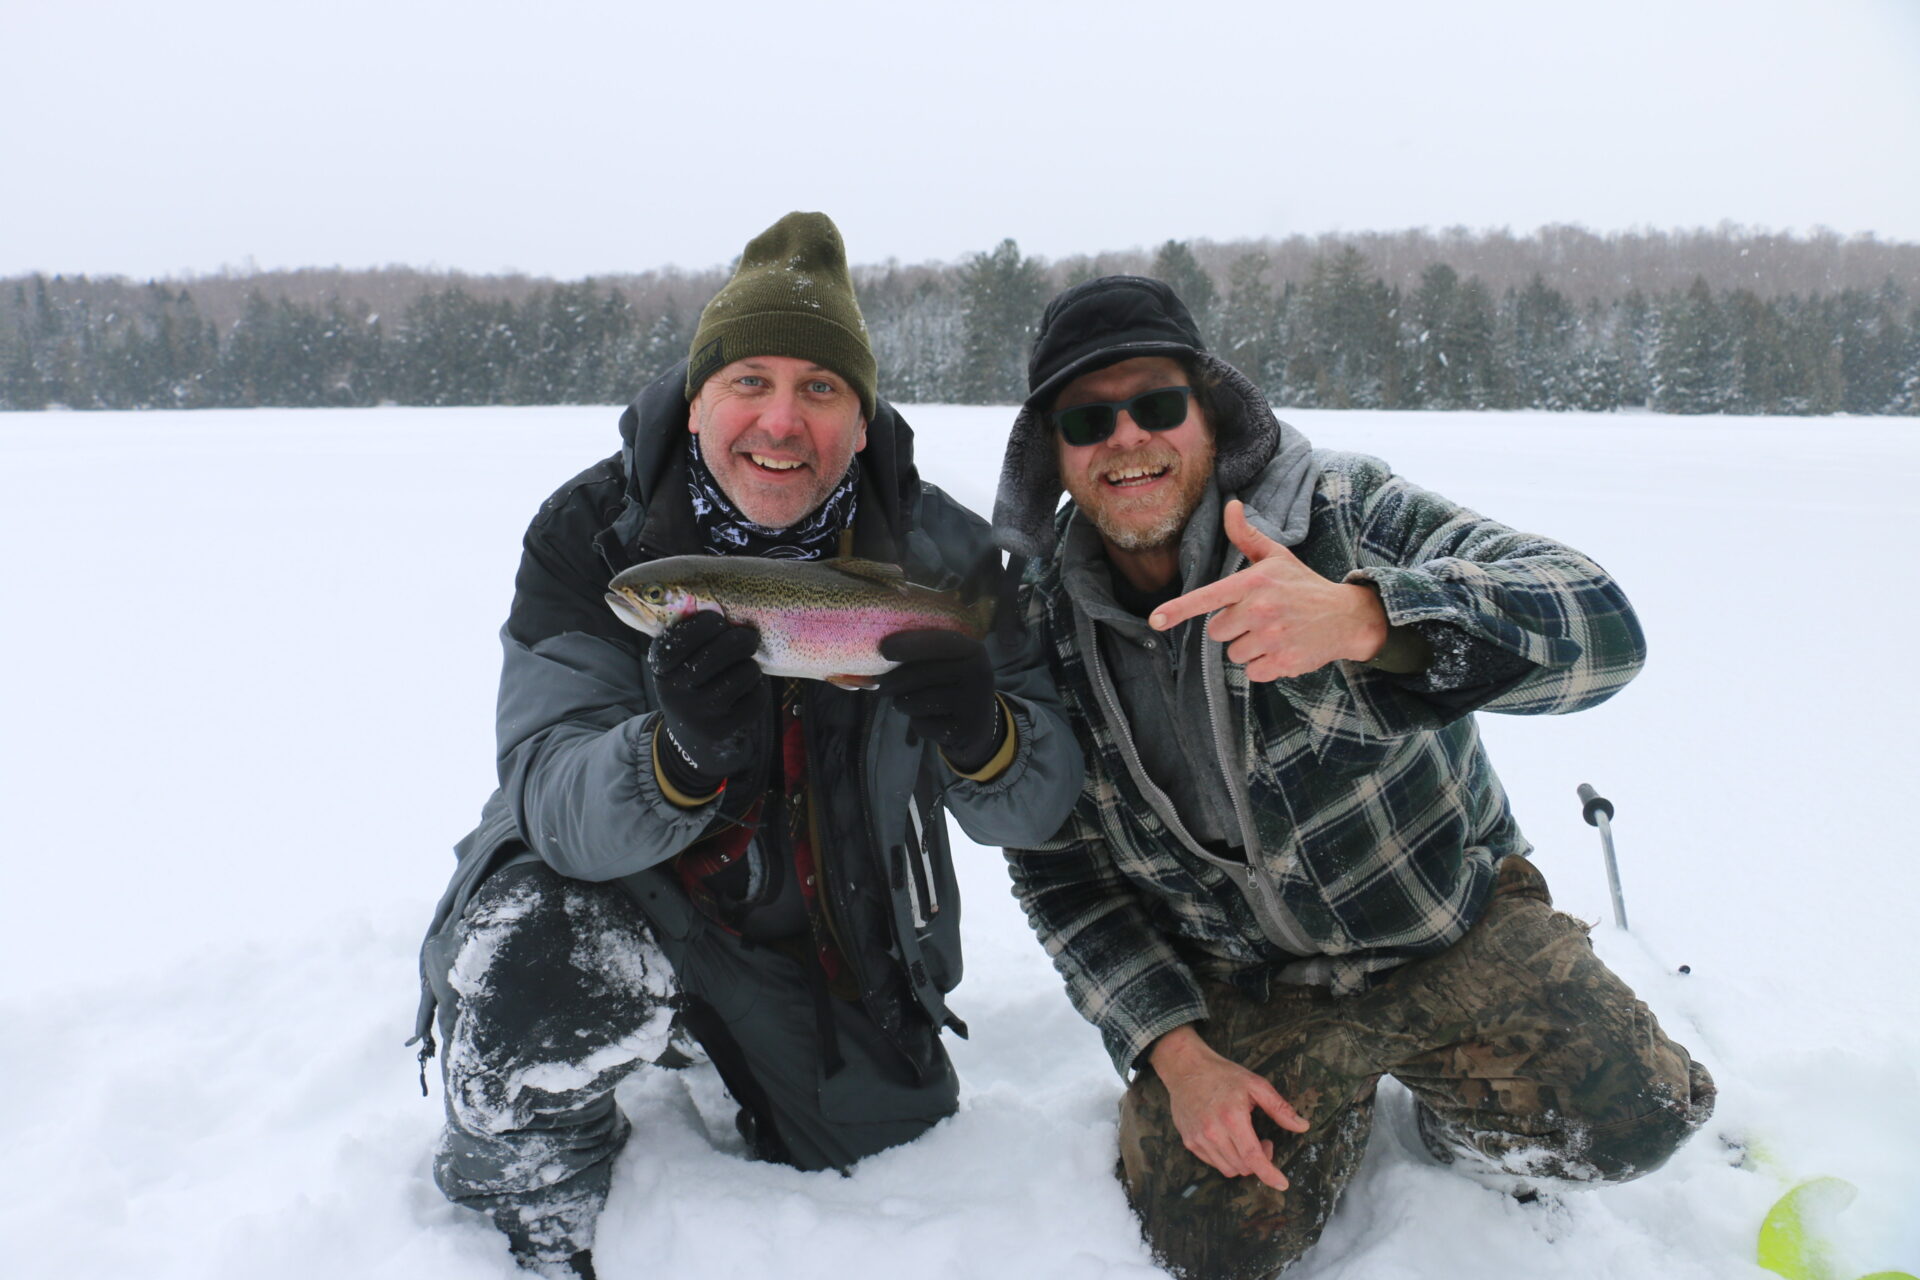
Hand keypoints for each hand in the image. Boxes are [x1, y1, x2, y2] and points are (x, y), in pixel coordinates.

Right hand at [647, 610, 770, 787]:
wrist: (690, 736)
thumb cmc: (689, 682)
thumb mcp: (677, 660)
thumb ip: (689, 633)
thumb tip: (719, 605)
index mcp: (661, 666)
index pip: (685, 635)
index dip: (709, 622)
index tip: (719, 621)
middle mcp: (675, 690)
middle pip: (723, 650)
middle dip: (742, 639)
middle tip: (749, 638)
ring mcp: (699, 712)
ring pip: (745, 672)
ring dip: (751, 666)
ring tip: (744, 668)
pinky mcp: (722, 729)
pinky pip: (756, 696)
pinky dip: (758, 689)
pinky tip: (746, 690)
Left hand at [875, 629, 1003, 772]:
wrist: (978, 727)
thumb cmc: (951, 686)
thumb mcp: (948, 664)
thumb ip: (923, 654)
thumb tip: (881, 651)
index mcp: (974, 651)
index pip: (941, 644)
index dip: (910, 645)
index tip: (884, 648)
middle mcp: (979, 675)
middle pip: (920, 675)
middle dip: (893, 681)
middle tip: (880, 686)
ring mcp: (974, 705)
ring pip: (915, 701)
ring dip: (904, 703)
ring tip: (913, 702)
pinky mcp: (963, 731)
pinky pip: (922, 725)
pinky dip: (918, 724)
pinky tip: (931, 720)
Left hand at [1149, 499, 1388, 680]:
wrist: (1346, 617)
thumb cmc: (1304, 586)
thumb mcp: (1277, 557)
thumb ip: (1247, 536)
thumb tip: (1230, 505)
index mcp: (1254, 582)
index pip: (1208, 597)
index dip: (1178, 609)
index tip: (1156, 620)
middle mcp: (1260, 610)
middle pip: (1216, 631)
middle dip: (1233, 627)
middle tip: (1260, 617)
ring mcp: (1271, 638)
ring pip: (1233, 653)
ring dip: (1249, 647)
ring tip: (1274, 633)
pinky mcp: (1282, 663)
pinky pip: (1252, 671)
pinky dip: (1264, 666)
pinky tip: (1282, 649)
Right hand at [1150, 1024, 1308, 1189]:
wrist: (1185, 1068)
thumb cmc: (1222, 1074)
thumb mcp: (1255, 1084)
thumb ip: (1280, 1108)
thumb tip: (1302, 1126)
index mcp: (1233, 1118)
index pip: (1254, 1158)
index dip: (1270, 1174)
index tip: (1282, 1183)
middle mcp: (1213, 1132)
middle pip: (1243, 1167)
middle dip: (1260, 1161)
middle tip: (1264, 1142)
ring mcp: (1199, 1139)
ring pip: (1228, 1169)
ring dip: (1243, 1163)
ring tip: (1245, 1140)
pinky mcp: (1189, 1142)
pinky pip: (1213, 1163)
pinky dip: (1226, 1158)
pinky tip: (1228, 1140)